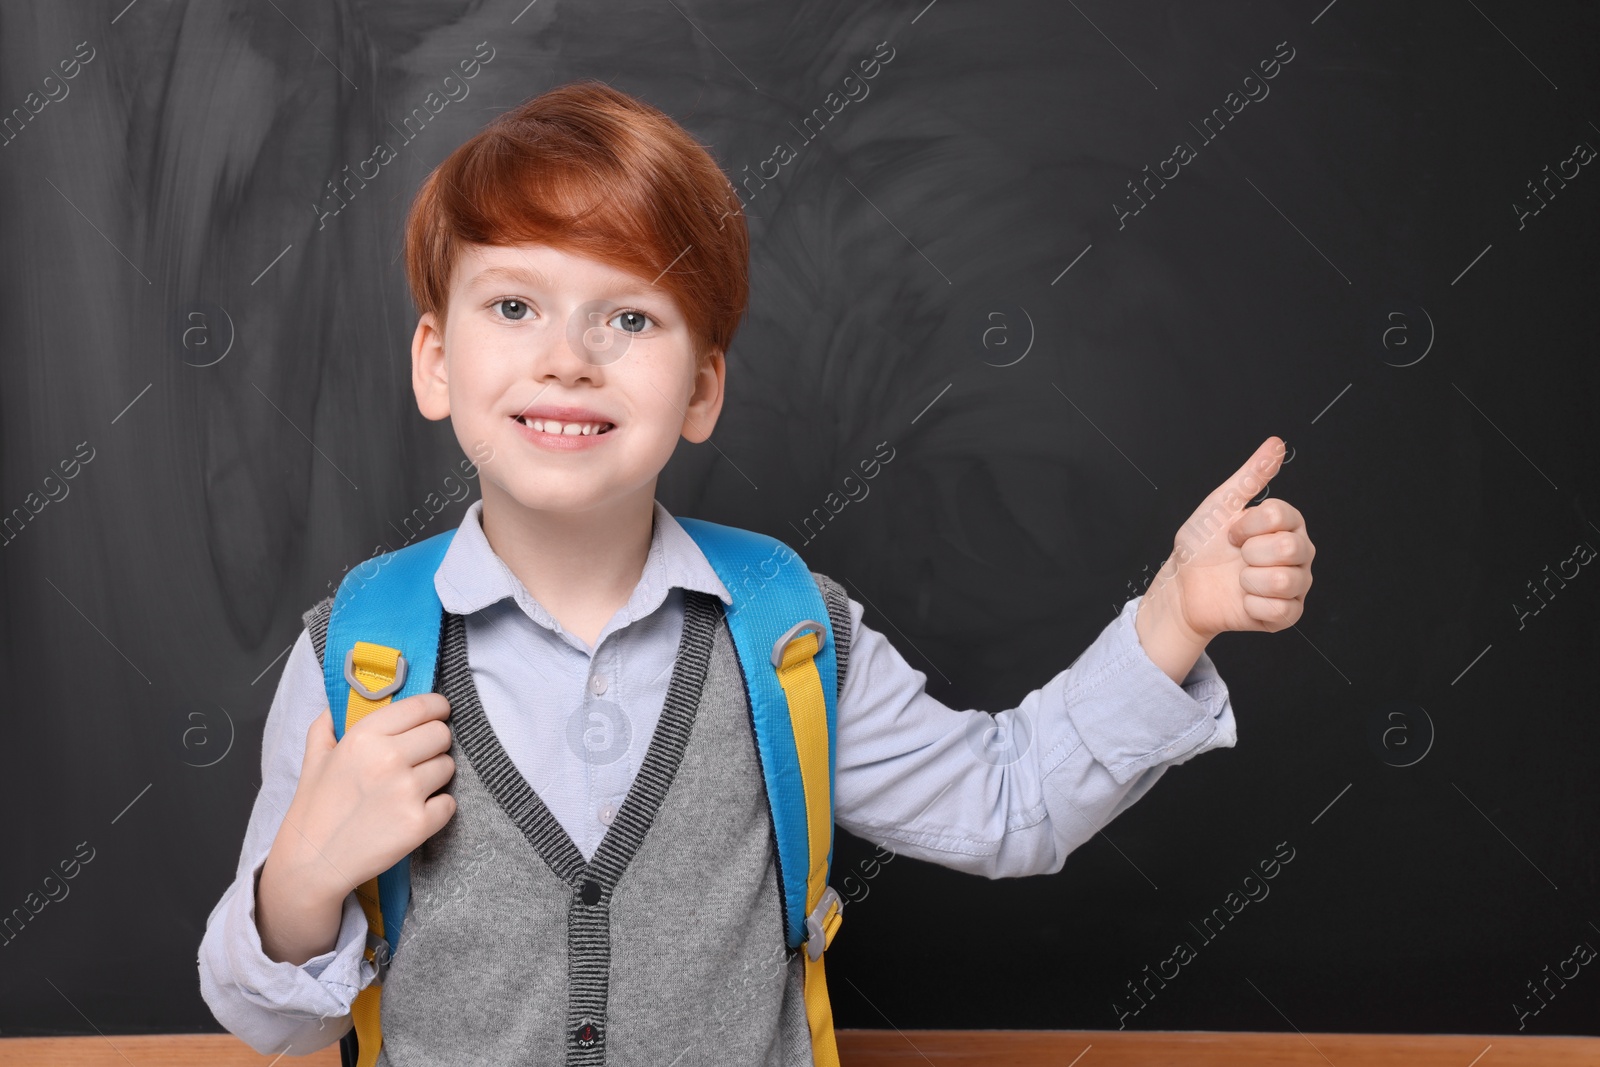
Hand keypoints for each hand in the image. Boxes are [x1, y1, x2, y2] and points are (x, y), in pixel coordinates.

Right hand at [268, 694, 457, 903]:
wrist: (312, 863)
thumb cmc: (314, 809)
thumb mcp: (315, 757)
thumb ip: (328, 723)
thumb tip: (342, 700)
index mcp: (364, 737)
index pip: (422, 706)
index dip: (437, 707)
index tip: (439, 713)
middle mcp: (389, 758)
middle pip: (441, 734)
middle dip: (435, 743)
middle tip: (419, 757)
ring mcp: (407, 792)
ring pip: (448, 766)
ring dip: (436, 776)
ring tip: (408, 789)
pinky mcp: (419, 823)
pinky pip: (450, 803)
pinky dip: (437, 808)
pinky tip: (413, 813)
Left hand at [1153, 435, 1314, 641]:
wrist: (1184, 587)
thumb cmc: (1201, 546)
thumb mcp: (1221, 505)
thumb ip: (1250, 476)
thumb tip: (1276, 443)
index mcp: (1287, 523)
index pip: (1279, 516)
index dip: (1246, 525)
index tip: (1232, 532)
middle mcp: (1299, 552)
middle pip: (1287, 548)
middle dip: (1249, 553)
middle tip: (1237, 556)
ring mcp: (1296, 584)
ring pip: (1284, 581)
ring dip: (1248, 581)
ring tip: (1240, 579)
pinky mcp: (1287, 614)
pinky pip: (1279, 610)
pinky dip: (1251, 605)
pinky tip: (1244, 599)